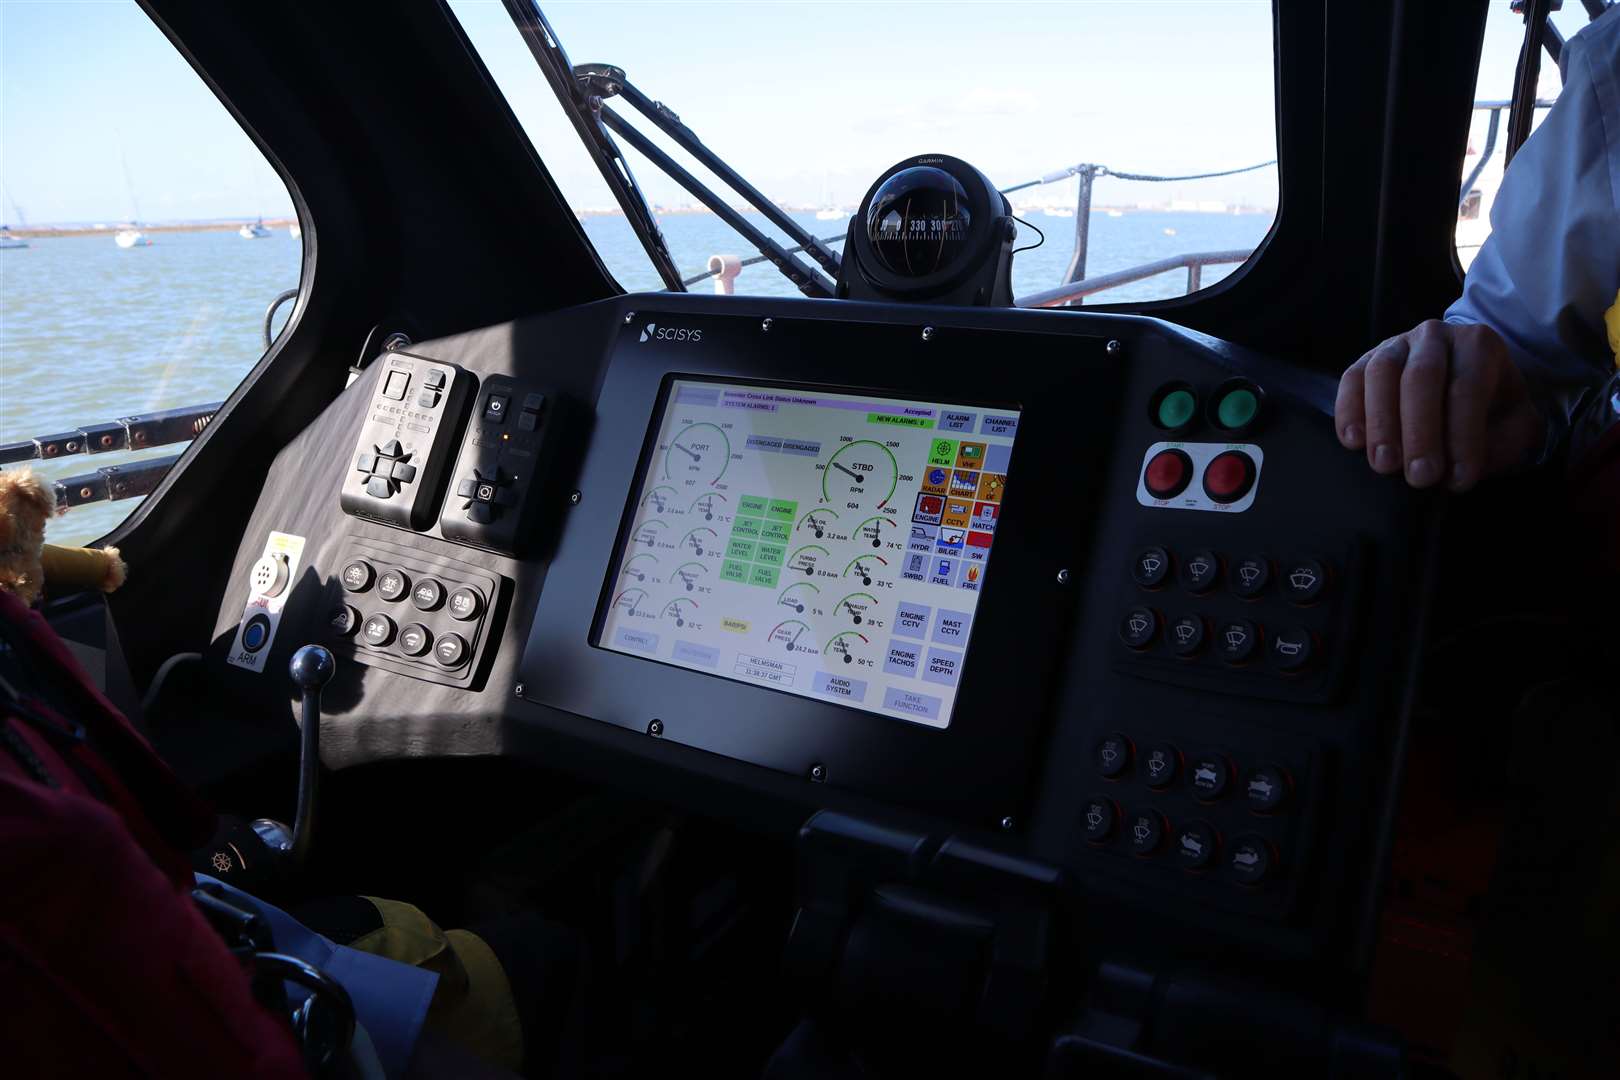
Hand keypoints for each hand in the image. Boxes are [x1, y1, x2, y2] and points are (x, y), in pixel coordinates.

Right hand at [1334, 320, 1544, 490]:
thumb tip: (1457, 472)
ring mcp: (1395, 345)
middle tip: (1419, 477)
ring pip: (1381, 374)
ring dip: (1380, 423)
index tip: (1460, 480)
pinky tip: (1354, 442)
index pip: (1467, 388)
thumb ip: (1499, 445)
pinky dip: (1349, 411)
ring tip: (1384, 464)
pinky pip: (1351, 380)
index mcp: (1478, 345)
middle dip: (1419, 431)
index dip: (1463, 436)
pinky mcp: (1365, 362)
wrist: (1465, 385)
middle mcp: (1434, 337)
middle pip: (1421, 377)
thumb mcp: (1515, 425)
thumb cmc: (1490, 409)